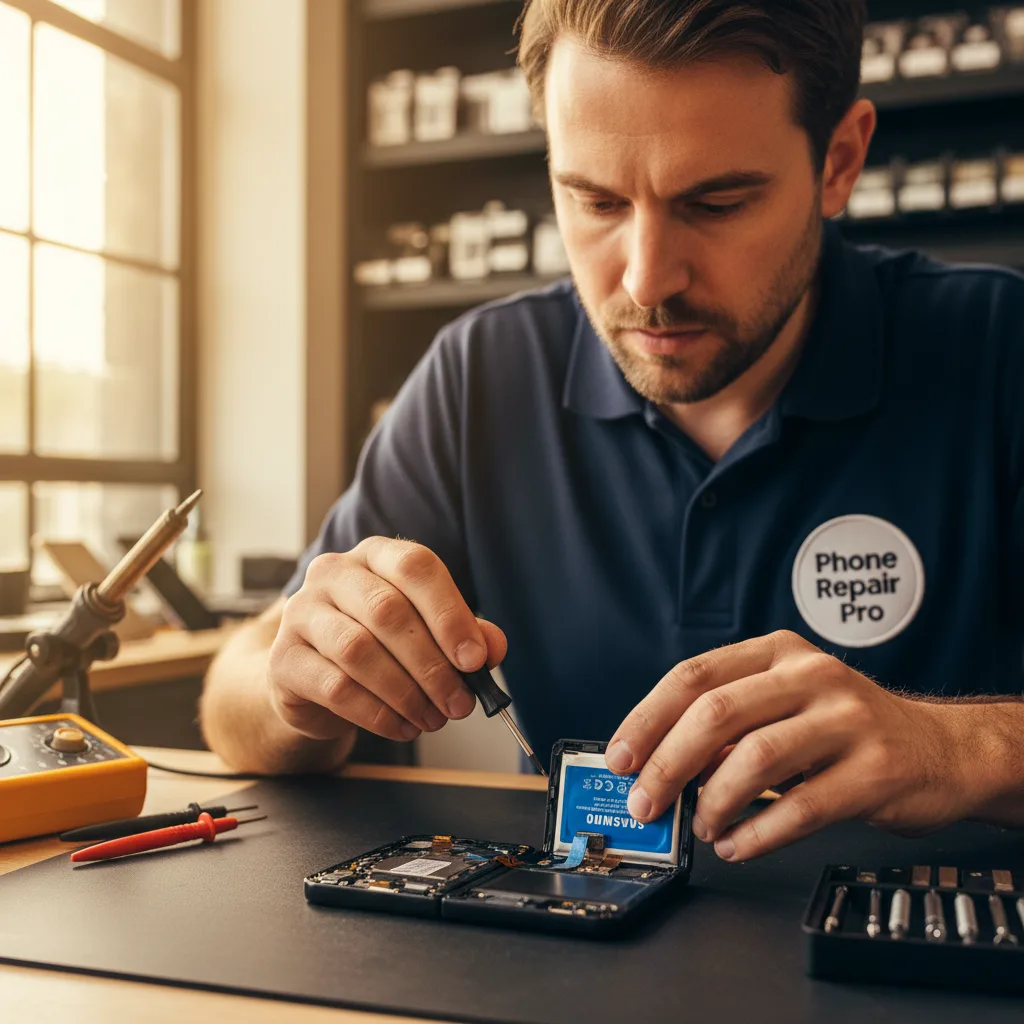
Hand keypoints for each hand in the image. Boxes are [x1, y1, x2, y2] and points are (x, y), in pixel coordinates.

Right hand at [267, 538, 505, 742]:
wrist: (314, 682)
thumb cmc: (379, 646)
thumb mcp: (427, 634)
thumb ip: (464, 634)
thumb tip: (492, 647)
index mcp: (375, 555)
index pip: (415, 567)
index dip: (449, 613)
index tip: (475, 659)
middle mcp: (333, 573)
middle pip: (388, 611)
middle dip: (432, 665)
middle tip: (460, 702)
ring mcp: (301, 613)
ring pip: (359, 650)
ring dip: (406, 692)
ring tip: (433, 719)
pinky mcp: (284, 659)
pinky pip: (336, 687)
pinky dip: (377, 713)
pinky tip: (402, 727)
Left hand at [605, 630, 973, 861]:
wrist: (941, 748)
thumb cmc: (844, 727)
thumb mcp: (784, 703)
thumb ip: (728, 725)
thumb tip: (657, 766)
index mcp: (776, 652)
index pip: (694, 676)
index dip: (647, 719)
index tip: (619, 759)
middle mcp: (810, 675)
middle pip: (717, 713)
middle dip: (667, 764)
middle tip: (645, 802)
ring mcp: (847, 719)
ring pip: (756, 759)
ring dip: (714, 802)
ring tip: (702, 826)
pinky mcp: (875, 769)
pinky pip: (802, 807)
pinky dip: (758, 833)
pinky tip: (738, 844)